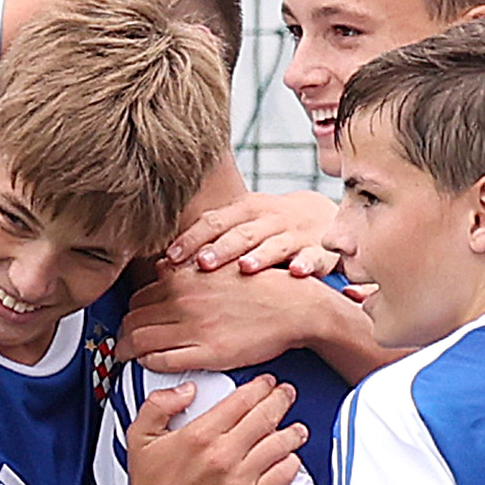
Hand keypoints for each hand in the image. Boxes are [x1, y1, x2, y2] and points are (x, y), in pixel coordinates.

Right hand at [117, 377, 303, 484]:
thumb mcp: (140, 436)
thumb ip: (159, 404)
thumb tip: (188, 390)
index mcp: (199, 435)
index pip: (242, 401)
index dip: (260, 388)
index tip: (267, 384)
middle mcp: (222, 455)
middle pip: (265, 417)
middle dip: (281, 400)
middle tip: (287, 395)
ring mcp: (239, 480)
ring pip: (279, 446)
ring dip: (293, 432)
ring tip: (298, 428)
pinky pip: (281, 477)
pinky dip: (290, 464)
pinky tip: (290, 458)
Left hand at [121, 261, 359, 375]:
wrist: (294, 306)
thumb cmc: (261, 287)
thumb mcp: (219, 264)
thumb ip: (186, 269)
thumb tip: (160, 267)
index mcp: (183, 277)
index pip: (137, 297)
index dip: (129, 313)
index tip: (130, 323)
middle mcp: (182, 299)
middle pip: (131, 319)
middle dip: (122, 333)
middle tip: (122, 343)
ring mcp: (192, 327)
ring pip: (139, 341)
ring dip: (127, 351)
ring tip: (126, 357)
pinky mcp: (206, 352)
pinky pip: (160, 361)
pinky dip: (148, 363)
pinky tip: (149, 364)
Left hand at [169, 189, 344, 276]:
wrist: (322, 218)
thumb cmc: (269, 228)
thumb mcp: (241, 224)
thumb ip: (209, 240)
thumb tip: (162, 266)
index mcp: (246, 211)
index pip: (215, 221)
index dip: (193, 238)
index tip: (172, 257)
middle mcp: (270, 219)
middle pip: (243, 233)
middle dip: (223, 248)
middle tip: (204, 264)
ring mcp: (296, 233)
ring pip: (277, 244)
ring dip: (261, 255)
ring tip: (246, 268)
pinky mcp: (320, 250)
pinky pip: (315, 256)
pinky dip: (307, 263)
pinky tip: (297, 273)